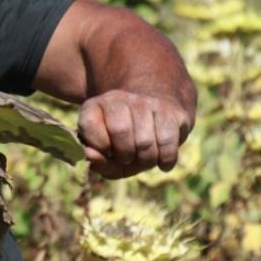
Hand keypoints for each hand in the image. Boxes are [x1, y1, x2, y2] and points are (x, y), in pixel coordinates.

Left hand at [77, 89, 192, 179]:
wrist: (154, 119)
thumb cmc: (124, 144)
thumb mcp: (106, 155)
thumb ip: (96, 160)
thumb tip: (90, 156)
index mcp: (94, 106)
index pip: (89, 125)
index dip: (99, 148)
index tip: (107, 153)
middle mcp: (118, 98)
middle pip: (120, 131)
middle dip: (125, 156)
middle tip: (129, 159)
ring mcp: (146, 102)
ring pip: (145, 141)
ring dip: (146, 161)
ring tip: (144, 159)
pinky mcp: (171, 110)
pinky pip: (167, 143)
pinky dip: (165, 159)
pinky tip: (162, 162)